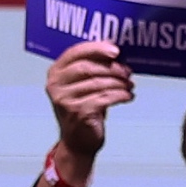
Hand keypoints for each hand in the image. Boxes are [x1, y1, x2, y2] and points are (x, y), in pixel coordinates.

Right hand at [44, 40, 134, 172]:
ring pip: (99, 83)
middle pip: (88, 68)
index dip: (96, 48)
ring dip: (119, 82)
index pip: (75, 53)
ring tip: (130, 85)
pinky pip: (105, 98)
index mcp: (55, 73)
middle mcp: (56, 85)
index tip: (116, 50)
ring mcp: (66, 100)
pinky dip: (120, 95)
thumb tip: (111, 44)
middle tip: (128, 71)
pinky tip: (129, 96)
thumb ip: (93, 65)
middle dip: (112, 68)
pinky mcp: (79, 113)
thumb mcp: (83, 85)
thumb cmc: (83, 109)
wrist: (78, 142)